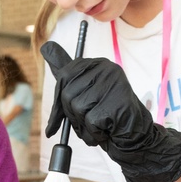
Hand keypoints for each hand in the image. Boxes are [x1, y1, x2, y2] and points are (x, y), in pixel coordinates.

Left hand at [41, 40, 180, 181]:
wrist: (135, 135)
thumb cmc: (107, 115)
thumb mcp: (85, 91)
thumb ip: (67, 73)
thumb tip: (45, 46)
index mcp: (98, 63)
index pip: (64, 76)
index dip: (59, 100)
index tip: (59, 116)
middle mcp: (106, 69)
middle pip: (68, 93)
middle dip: (73, 114)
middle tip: (89, 121)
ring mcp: (112, 85)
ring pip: (77, 108)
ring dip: (84, 125)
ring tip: (100, 125)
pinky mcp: (115, 103)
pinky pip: (89, 121)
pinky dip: (94, 133)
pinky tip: (106, 130)